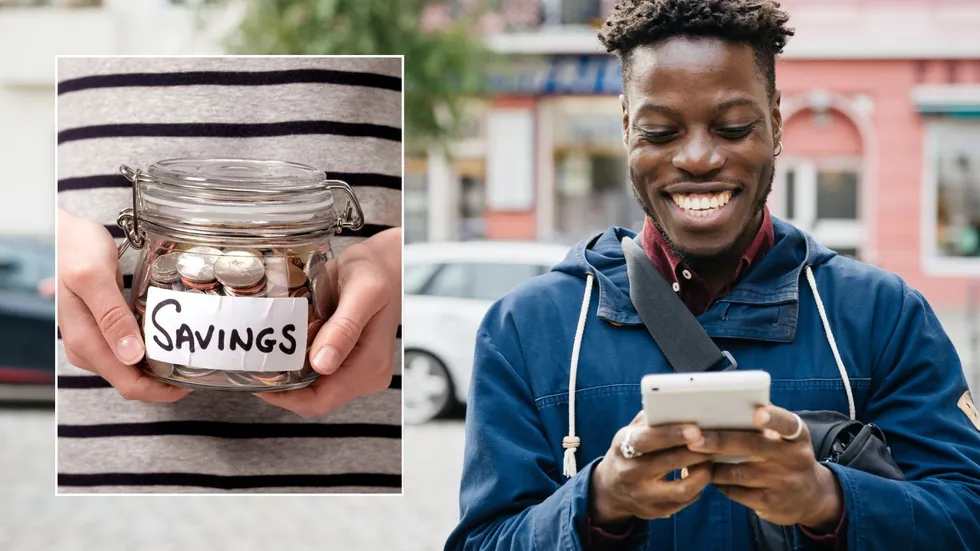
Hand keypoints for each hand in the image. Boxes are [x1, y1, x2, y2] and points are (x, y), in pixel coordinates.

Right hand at [57, 208, 189, 401]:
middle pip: (133, 381)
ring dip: (160, 366)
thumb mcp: (93, 277)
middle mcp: (87, 349)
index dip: (161, 390)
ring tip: (189, 352)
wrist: (61, 234)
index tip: (191, 381)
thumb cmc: (74, 249)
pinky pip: (130, 352)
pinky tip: (170, 338)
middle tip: (199, 364)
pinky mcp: (102, 331)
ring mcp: (94, 341)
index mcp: (85, 341)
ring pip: (132, 369)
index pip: (129, 385)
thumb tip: (131, 356)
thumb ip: (111, 316)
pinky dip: (151, 350)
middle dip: (165, 380)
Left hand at [257, 228, 400, 417]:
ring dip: (290, 377)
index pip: (321, 400)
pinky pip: (318, 376)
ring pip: (314, 389)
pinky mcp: (351, 362)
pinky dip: (298, 367)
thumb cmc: (376, 273)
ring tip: (267, 355)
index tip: (256, 379)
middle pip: (315, 399)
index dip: (285, 397)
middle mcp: (368, 374)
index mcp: (371, 365)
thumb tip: (323, 364)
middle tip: (255, 364)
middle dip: (283, 387)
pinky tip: (286, 349)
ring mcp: (360, 371)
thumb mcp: (362, 292)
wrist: (386, 266)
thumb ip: (344, 328)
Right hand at [591, 411, 712, 527]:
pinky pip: (686, 500)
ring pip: (683, 489)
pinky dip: (698, 486)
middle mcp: (629, 473)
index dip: (672, 434)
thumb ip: (652, 419)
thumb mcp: (631, 432)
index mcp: (623, 447)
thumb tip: (680, 404)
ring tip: (711, 459)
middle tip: (717, 441)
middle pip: (669, 463)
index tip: (696, 430)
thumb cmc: (630, 451)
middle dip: (697, 452)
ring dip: (703, 473)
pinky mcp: (655, 512)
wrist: (611, 488)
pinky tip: (701, 474)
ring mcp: (642, 496)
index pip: (646, 440)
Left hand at [690, 405, 843, 528]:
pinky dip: (718, 482)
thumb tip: (725, 402)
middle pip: (752, 446)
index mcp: (797, 436)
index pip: (787, 424)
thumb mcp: (786, 438)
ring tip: (691, 456)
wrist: (811, 498)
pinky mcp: (771, 503)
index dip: (773, 418)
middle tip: (694, 438)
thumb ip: (764, 422)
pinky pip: (736, 492)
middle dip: (719, 441)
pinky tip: (706, 475)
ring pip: (738, 472)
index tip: (757, 414)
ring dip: (711, 465)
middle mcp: (794, 458)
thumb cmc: (785, 456)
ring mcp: (783, 483)